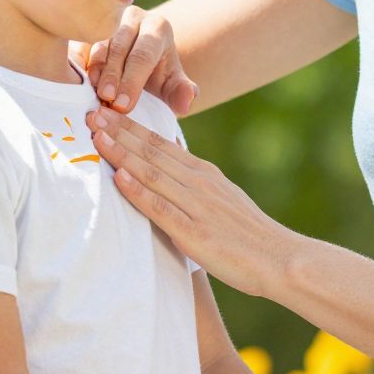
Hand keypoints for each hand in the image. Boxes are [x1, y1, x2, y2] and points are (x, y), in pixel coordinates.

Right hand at [78, 5, 197, 115]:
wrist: (140, 62)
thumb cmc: (157, 75)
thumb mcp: (171, 84)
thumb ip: (181, 92)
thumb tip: (187, 101)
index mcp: (157, 27)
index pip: (144, 54)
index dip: (133, 80)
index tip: (124, 105)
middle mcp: (132, 17)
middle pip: (120, 46)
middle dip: (113, 75)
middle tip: (107, 100)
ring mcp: (108, 20)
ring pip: (99, 44)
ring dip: (95, 70)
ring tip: (94, 93)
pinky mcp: (88, 28)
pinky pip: (80, 44)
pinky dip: (78, 63)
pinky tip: (78, 83)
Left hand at [86, 107, 289, 297]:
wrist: (281, 259)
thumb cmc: (250, 236)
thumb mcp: (224, 198)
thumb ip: (197, 183)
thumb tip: (172, 164)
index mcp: (205, 174)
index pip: (161, 145)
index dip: (131, 128)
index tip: (106, 114)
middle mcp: (200, 183)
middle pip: (152, 152)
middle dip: (119, 132)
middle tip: (91, 114)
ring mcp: (197, 206)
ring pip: (153, 174)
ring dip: (122, 154)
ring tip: (97, 138)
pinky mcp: (195, 233)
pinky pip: (162, 209)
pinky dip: (139, 192)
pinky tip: (120, 178)